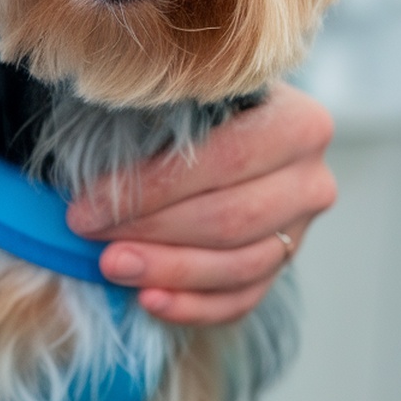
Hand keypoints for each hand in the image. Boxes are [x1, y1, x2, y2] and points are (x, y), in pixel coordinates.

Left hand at [67, 84, 335, 324]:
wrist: (230, 125)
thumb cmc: (193, 105)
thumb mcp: (183, 96)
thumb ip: (158, 117)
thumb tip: (94, 159)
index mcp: (298, 123)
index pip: (224, 162)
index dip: (153, 189)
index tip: (89, 203)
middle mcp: (311, 179)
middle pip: (231, 220)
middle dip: (153, 231)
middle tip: (91, 234)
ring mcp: (301, 230)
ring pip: (238, 266)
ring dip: (168, 271)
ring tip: (111, 266)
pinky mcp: (282, 266)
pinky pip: (241, 299)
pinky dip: (192, 305)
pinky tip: (147, 299)